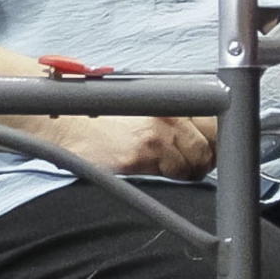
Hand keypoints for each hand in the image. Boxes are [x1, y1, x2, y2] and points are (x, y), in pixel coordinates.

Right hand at [0, 37, 215, 181]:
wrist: (60, 119)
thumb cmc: (97, 111)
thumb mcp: (138, 100)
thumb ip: (169, 111)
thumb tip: (201, 129)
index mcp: (168, 99)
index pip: (216, 120)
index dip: (219, 138)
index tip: (216, 146)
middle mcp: (167, 116)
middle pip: (210, 147)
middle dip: (205, 158)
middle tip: (188, 161)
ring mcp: (155, 139)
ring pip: (195, 165)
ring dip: (188, 170)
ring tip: (168, 167)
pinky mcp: (139, 160)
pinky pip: (171, 176)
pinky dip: (169, 178)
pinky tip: (153, 173)